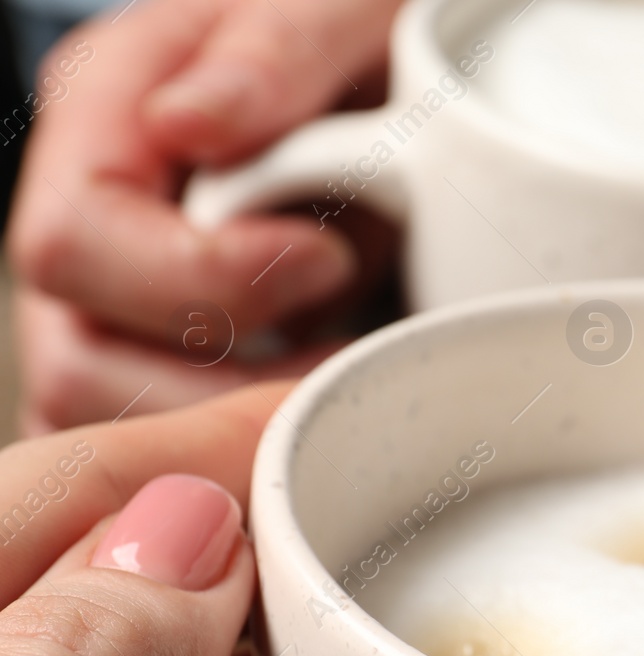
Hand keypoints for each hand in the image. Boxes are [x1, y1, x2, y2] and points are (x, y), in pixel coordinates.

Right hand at [7, 0, 400, 433]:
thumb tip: (193, 124)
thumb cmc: (366, 43)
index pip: (76, 243)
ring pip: (123, 431)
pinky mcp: (179, 370)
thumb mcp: (333, 10)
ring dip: (246, 436)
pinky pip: (176, 458)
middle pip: (79, 363)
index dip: (201, 280)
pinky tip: (335, 432)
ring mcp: (127, 308)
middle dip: (227, 385)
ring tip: (357, 392)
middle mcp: (99, 224)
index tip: (328, 261)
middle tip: (358, 359)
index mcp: (107, 119)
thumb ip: (270, 54)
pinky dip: (252, 465)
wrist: (412, 85)